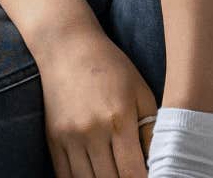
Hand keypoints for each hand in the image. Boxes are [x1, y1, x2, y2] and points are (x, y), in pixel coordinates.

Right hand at [33, 22, 158, 177]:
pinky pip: (64, 176)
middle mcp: (91, 131)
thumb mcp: (141, 93)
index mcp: (119, 118)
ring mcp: (69, 137)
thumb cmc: (111, 68)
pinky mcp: (53, 139)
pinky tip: (95, 176)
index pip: (132, 172)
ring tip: (115, 176)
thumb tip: (159, 163)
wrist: (67, 47)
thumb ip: (152, 130)